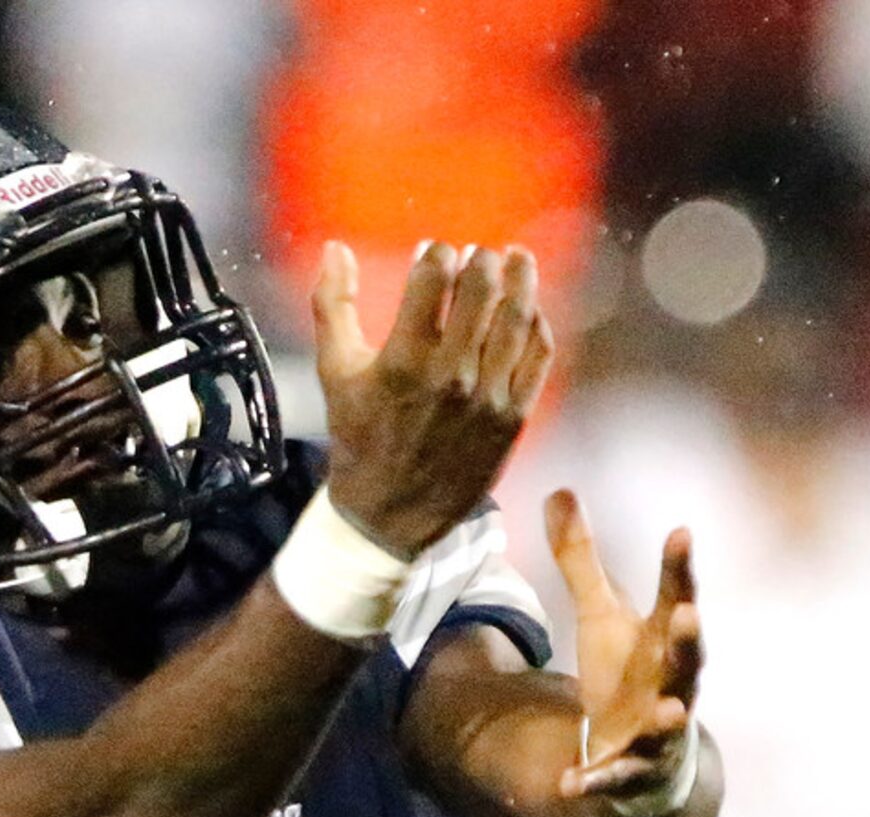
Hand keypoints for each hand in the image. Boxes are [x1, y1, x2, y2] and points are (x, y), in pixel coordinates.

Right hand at [312, 241, 553, 557]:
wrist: (390, 516)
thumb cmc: (359, 440)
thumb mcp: (335, 373)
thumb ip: (332, 305)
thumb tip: (335, 247)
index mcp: (403, 361)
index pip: (434, 276)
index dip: (437, 252)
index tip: (435, 252)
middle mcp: (450, 377)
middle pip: (482, 287)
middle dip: (481, 260)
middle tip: (478, 255)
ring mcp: (487, 398)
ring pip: (517, 316)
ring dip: (519, 279)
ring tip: (516, 261)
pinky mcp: (512, 419)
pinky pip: (537, 355)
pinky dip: (536, 324)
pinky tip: (528, 310)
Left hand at [545, 490, 702, 801]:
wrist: (651, 760)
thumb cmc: (632, 677)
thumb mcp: (601, 617)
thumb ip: (582, 560)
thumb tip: (559, 490)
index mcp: (665, 642)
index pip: (678, 598)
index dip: (680, 568)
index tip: (681, 532)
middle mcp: (672, 684)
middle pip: (689, 660)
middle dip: (691, 639)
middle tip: (692, 615)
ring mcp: (658, 732)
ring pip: (670, 723)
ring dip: (670, 718)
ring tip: (672, 710)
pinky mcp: (632, 772)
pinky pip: (614, 778)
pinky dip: (593, 781)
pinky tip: (568, 783)